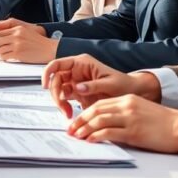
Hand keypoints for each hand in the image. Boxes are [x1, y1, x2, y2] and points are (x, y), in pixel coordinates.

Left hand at [0, 18, 54, 62]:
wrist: (49, 49)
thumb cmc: (39, 42)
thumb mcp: (26, 32)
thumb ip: (14, 33)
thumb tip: (1, 37)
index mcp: (18, 28)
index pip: (0, 30)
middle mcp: (16, 35)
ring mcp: (17, 44)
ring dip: (0, 51)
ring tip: (4, 52)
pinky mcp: (18, 54)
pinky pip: (4, 56)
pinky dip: (3, 57)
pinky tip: (7, 57)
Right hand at [42, 54, 161, 117]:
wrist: (132, 94)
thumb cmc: (124, 84)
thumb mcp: (111, 83)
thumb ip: (93, 85)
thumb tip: (77, 87)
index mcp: (82, 63)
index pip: (57, 64)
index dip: (47, 73)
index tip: (44, 85)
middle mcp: (76, 71)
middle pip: (55, 80)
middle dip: (55, 94)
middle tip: (62, 106)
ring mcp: (75, 82)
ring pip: (58, 91)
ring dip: (59, 102)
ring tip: (68, 113)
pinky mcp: (77, 94)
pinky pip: (65, 99)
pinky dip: (65, 107)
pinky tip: (71, 114)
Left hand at [68, 95, 177, 154]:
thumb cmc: (164, 122)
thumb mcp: (142, 109)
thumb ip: (124, 113)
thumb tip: (106, 124)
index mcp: (127, 99)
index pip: (99, 104)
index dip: (85, 113)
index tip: (76, 121)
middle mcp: (127, 106)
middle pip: (96, 111)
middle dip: (80, 120)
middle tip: (70, 129)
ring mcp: (130, 119)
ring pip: (99, 121)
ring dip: (85, 129)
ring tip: (76, 136)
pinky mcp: (134, 132)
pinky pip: (109, 133)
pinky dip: (97, 137)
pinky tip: (90, 141)